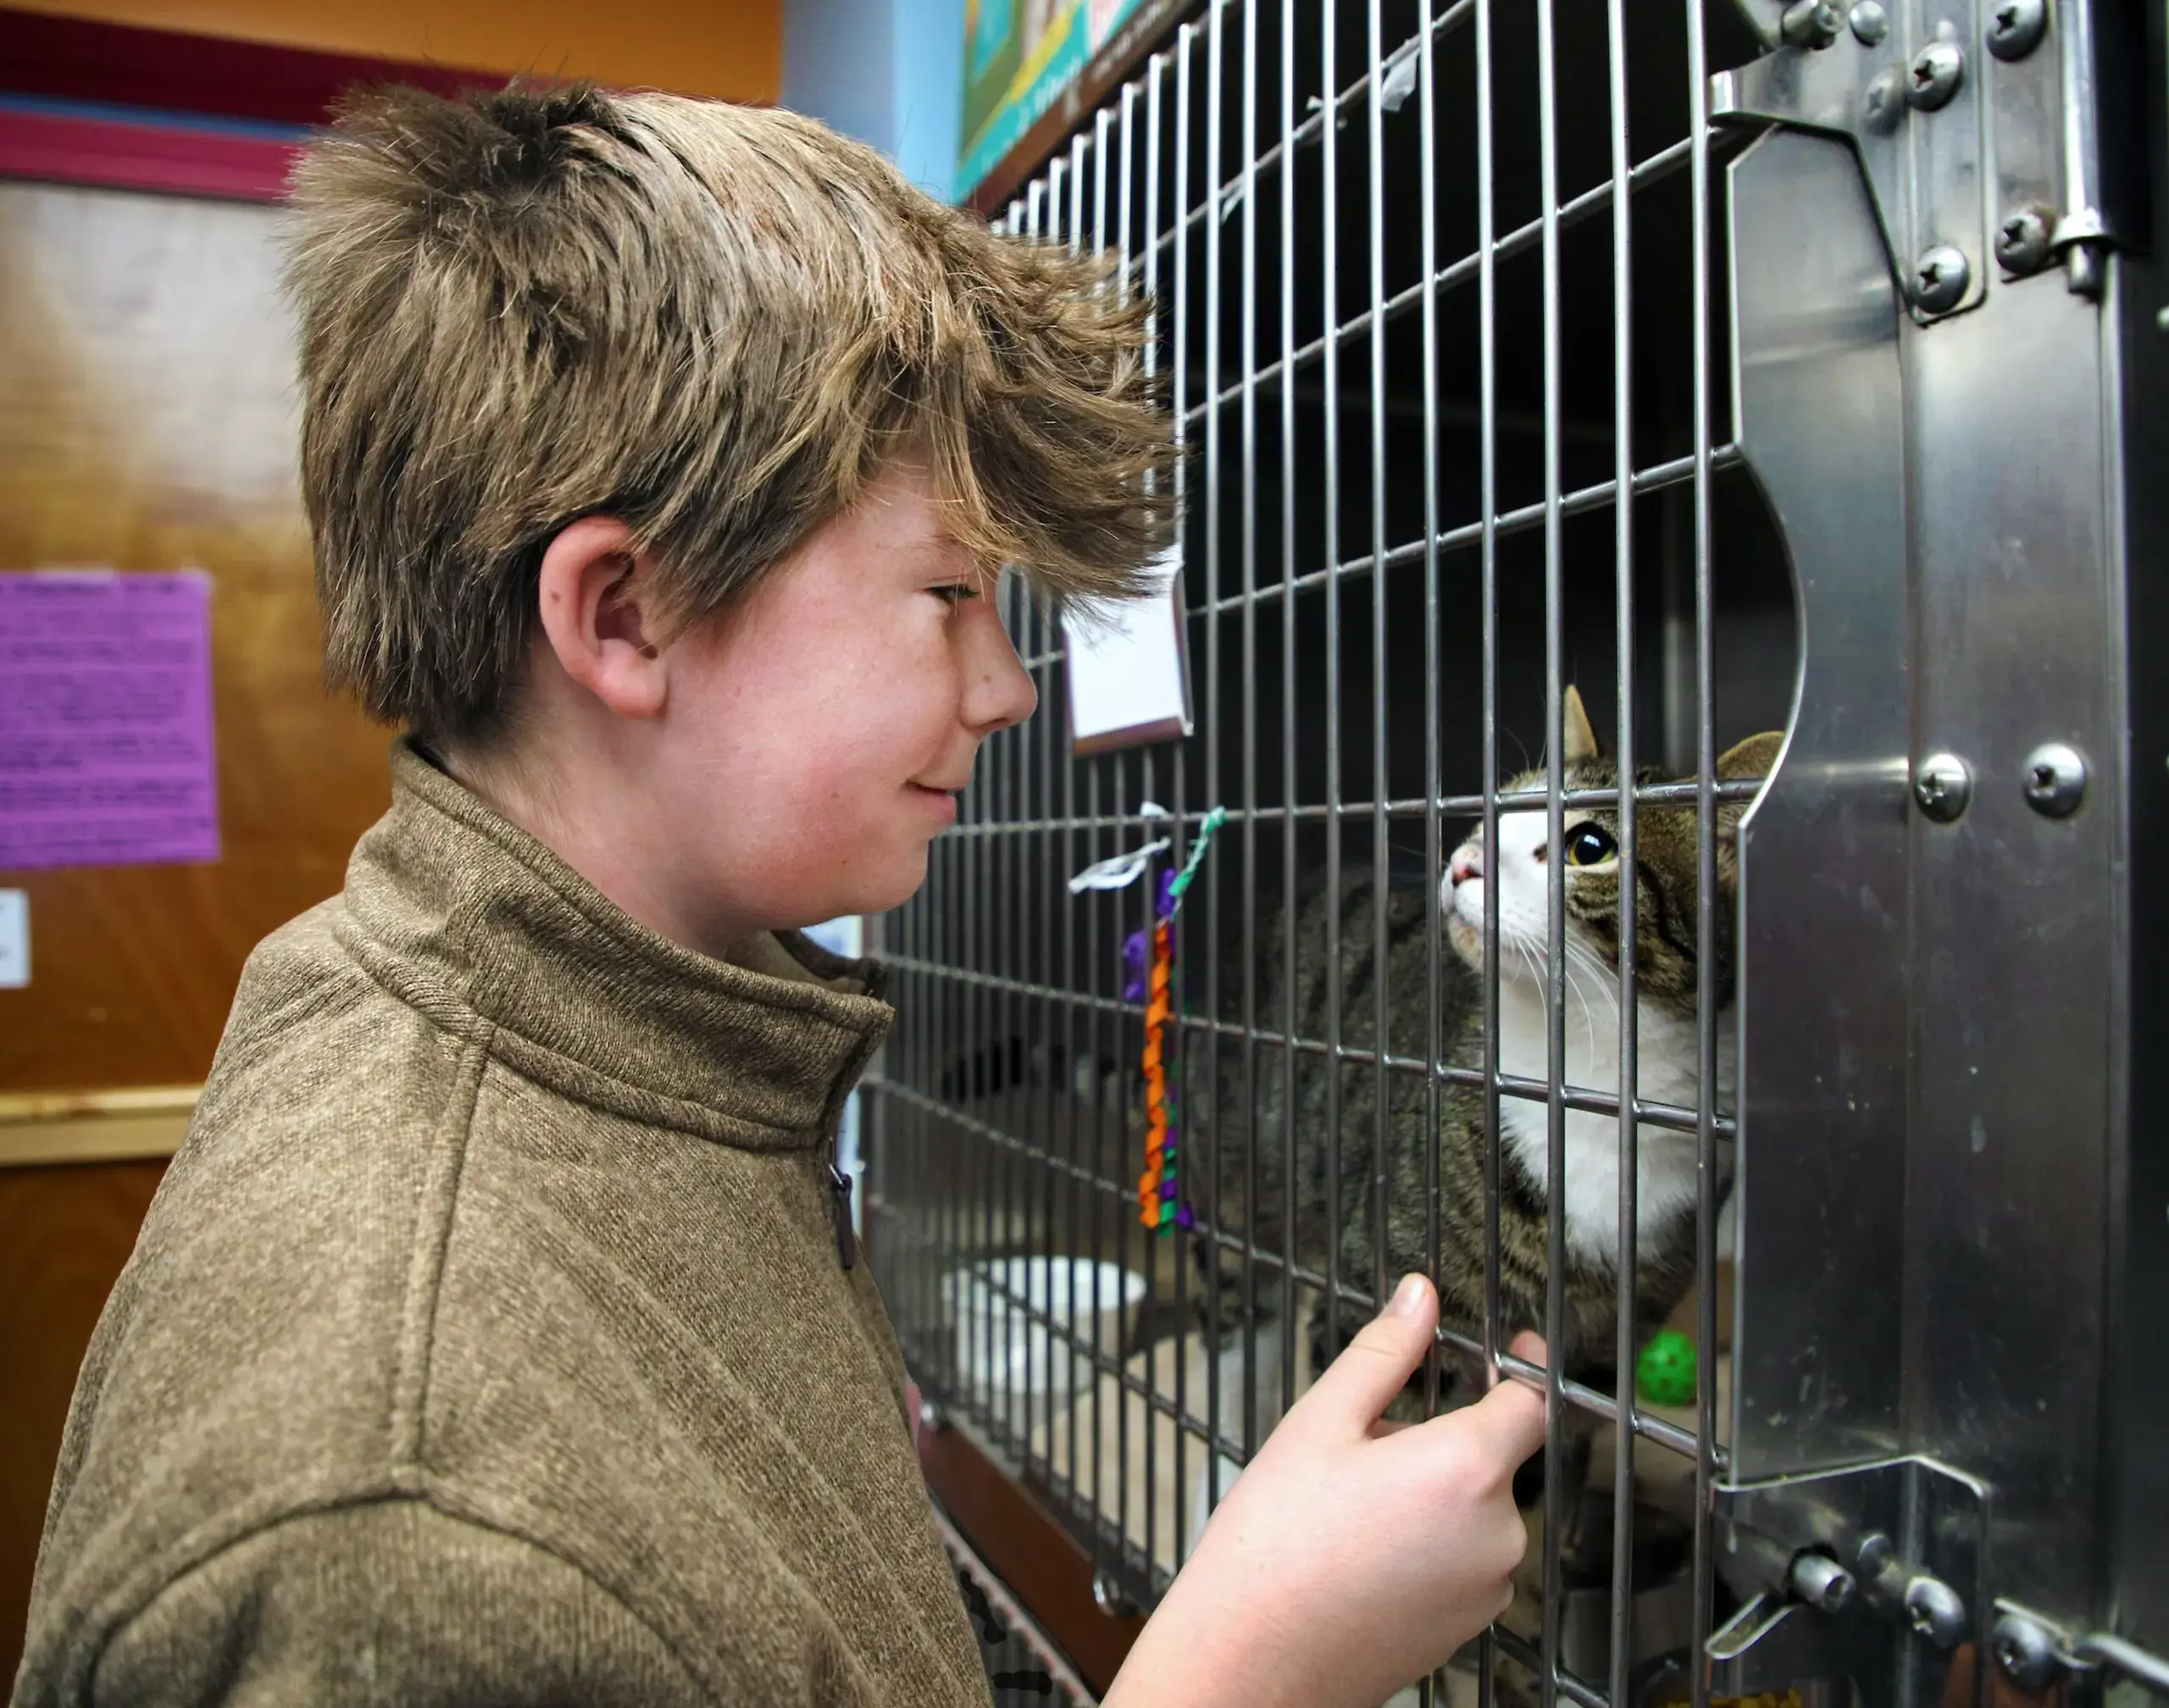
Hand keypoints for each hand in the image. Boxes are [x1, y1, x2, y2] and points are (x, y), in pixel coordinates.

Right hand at [1103, 1275, 1548, 1707]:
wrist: (1252, 1661)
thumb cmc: (1276, 1545)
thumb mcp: (1320, 1422)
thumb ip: (1384, 1352)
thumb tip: (1420, 1296)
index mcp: (1467, 1469)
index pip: (1531, 1399)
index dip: (1524, 1366)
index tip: (1511, 1348)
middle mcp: (1496, 1532)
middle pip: (1495, 1456)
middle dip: (1446, 1436)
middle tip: (1368, 1443)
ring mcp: (1487, 1587)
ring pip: (1477, 1509)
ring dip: (1436, 1491)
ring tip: (1353, 1505)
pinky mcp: (1469, 1626)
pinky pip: (1466, 1558)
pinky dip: (1431, 1541)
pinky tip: (1364, 1548)